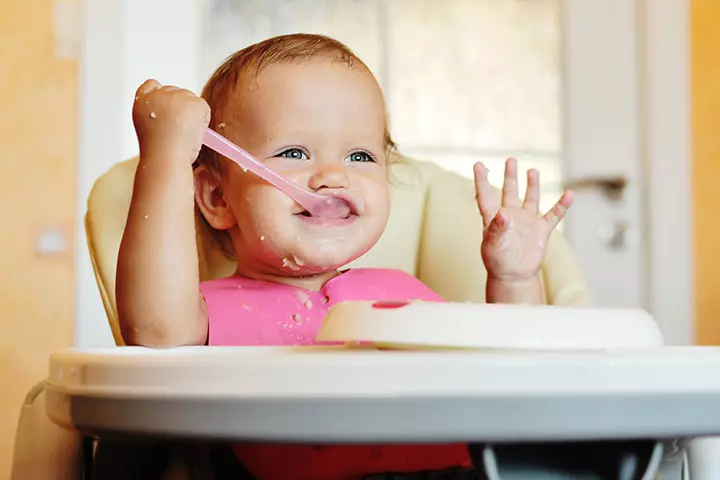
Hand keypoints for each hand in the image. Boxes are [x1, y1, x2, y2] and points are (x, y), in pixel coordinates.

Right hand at [132, 79, 210, 163]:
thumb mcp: (150, 129)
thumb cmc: (158, 151)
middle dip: (181, 108)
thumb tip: (174, 113)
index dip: (162, 96)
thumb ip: (157, 114)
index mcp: (142, 101)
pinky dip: (202, 120)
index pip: (152, 85)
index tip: (167, 110)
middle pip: (176, 92)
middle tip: (179, 130)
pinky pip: (203, 108)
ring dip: (192, 114)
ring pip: (191, 100)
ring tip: (183, 134)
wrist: (165, 157)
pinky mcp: (194, 102)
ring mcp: (177, 96)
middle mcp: (157, 94)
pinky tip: (192, 132)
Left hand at [474, 158, 573, 282]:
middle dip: (510, 176)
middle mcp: (510, 217)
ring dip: (532, 185)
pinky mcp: (540, 231)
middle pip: (509, 192)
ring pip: (530, 199)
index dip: (481, 180)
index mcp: (493, 219)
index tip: (478, 164)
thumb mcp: (493, 245)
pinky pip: (553, 215)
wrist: (514, 277)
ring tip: (532, 170)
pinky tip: (569, 194)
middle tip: (510, 159)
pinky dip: (562, 205)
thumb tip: (502, 212)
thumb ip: (496, 228)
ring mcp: (526, 222)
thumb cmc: (498, 262)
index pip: (485, 196)